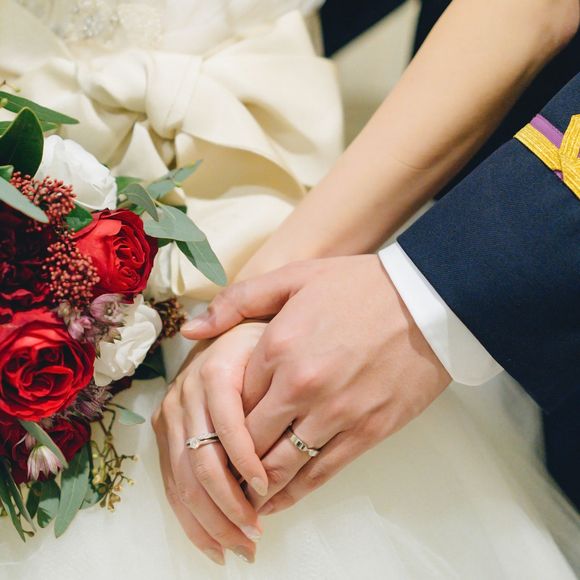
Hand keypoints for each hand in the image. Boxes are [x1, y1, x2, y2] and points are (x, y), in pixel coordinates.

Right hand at [152, 322, 268, 564]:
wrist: (231, 329)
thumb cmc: (261, 340)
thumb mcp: (267, 337)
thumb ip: (263, 361)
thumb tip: (257, 404)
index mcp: (212, 373)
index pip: (225, 426)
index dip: (245, 461)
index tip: (266, 488)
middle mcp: (185, 395)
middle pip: (199, 461)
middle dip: (227, 505)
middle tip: (254, 536)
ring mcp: (171, 415)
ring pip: (183, 480)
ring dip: (210, 521)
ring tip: (240, 548)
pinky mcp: (165, 431)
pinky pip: (173, 482)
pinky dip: (192, 517)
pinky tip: (214, 542)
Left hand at [182, 255, 450, 514]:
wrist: (428, 301)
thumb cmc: (359, 286)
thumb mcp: (295, 276)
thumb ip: (239, 301)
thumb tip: (192, 331)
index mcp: (277, 345)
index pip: (230, 398)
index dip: (218, 419)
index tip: (211, 431)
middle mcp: (300, 385)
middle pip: (249, 439)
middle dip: (229, 460)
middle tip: (218, 472)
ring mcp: (336, 411)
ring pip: (281, 465)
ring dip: (256, 485)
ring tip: (242, 496)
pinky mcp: (367, 430)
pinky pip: (321, 473)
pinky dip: (294, 493)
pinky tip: (277, 502)